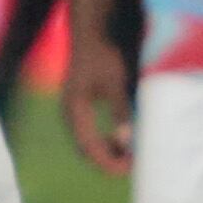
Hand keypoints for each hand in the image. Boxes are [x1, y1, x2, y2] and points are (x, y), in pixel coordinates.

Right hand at [61, 27, 132, 175]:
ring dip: (105, 153)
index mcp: (75, 110)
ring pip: (86, 143)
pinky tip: (119, 139)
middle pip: (85, 150)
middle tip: (132, 166)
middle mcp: (70, 114)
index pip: (89, 148)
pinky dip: (102, 141)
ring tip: (128, 155)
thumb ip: (120, 111)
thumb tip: (126, 141)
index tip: (129, 169)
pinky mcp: (79, 106)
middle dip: (107, 161)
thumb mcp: (116, 83)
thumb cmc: (104, 55)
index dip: (108, 162)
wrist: (91, 34)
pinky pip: (87, 133)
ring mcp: (73, 111)